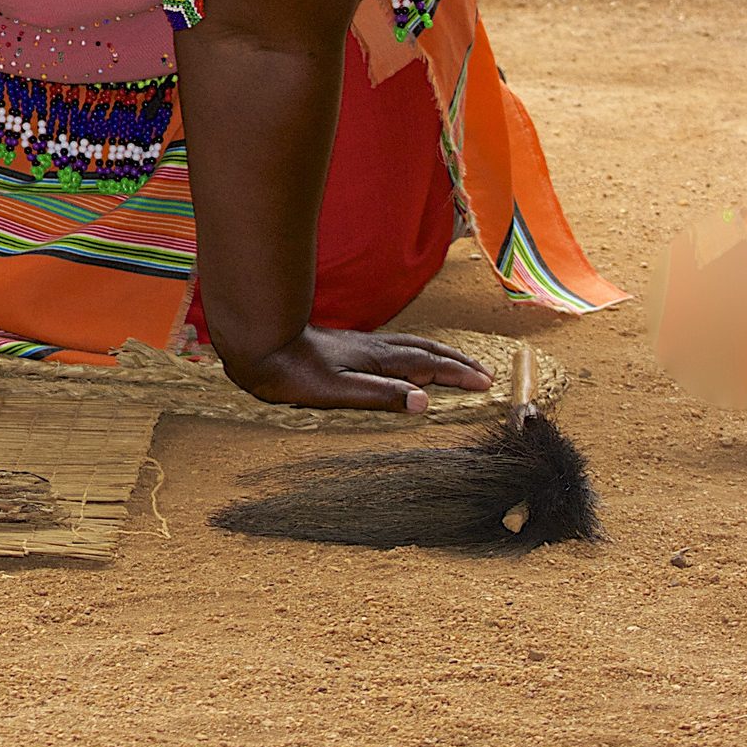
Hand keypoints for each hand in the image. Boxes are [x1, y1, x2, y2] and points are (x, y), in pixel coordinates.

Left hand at [224, 326, 490, 412]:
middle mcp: (374, 348)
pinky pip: (395, 345)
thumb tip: (425, 402)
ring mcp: (361, 344)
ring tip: (456, 362)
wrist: (260, 344)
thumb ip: (381, 395)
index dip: (459, 374)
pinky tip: (407, 357)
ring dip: (439, 353)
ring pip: (411, 345)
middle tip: (484, 372)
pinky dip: (416, 351)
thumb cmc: (293, 372)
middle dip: (457, 361)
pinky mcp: (347, 345)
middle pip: (426, 350)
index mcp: (378, 360)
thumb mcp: (338, 391)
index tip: (486, 382)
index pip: (429, 366)